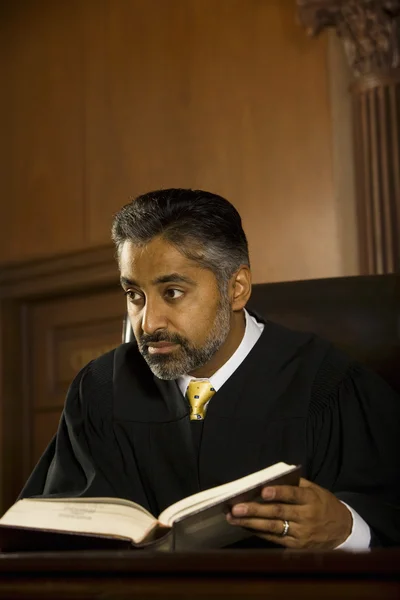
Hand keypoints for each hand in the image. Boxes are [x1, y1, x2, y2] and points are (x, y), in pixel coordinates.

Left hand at [227, 478, 352, 548]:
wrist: (342, 530)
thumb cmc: (323, 504)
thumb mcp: (315, 490)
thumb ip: (295, 484)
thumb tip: (270, 479)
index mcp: (311, 499)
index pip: (293, 494)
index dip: (278, 493)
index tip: (262, 491)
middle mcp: (306, 517)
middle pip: (277, 512)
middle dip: (254, 510)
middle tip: (235, 508)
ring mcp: (301, 533)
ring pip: (272, 527)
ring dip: (250, 523)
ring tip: (233, 518)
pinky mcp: (296, 546)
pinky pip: (274, 539)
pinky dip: (258, 532)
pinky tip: (245, 527)